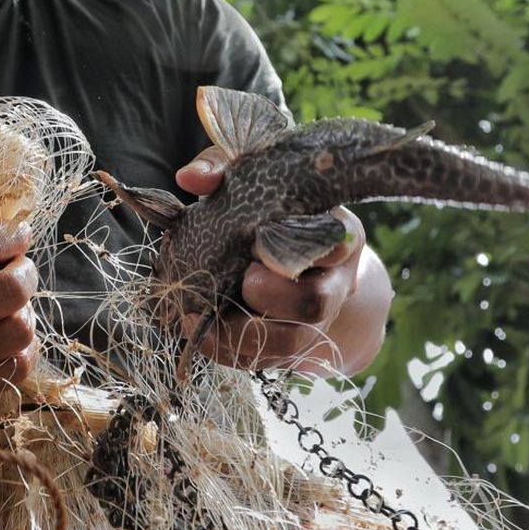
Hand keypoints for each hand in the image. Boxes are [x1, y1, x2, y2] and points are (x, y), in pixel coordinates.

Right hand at [0, 223, 38, 430]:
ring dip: (26, 314)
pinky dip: (21, 350)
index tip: (19, 233)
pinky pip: (15, 368)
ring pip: (19, 331)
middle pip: (9, 290)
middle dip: (26, 273)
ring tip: (14, 310)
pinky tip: (8, 342)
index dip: (9, 235)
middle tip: (20, 271)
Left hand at [177, 147, 391, 375]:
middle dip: (278, 298)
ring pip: (291, 341)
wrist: (290, 260)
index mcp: (335, 235)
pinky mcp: (289, 347)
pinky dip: (226, 349)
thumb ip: (223, 169)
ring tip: (200, 316)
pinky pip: (263, 360)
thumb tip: (190, 178)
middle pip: (317, 302)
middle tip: (246, 281)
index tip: (270, 241)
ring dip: (244, 333)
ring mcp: (313, 322)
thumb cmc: (270, 212)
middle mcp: (333, 282)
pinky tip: (195, 330)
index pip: (338, 245)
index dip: (313, 249)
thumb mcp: (253, 181)